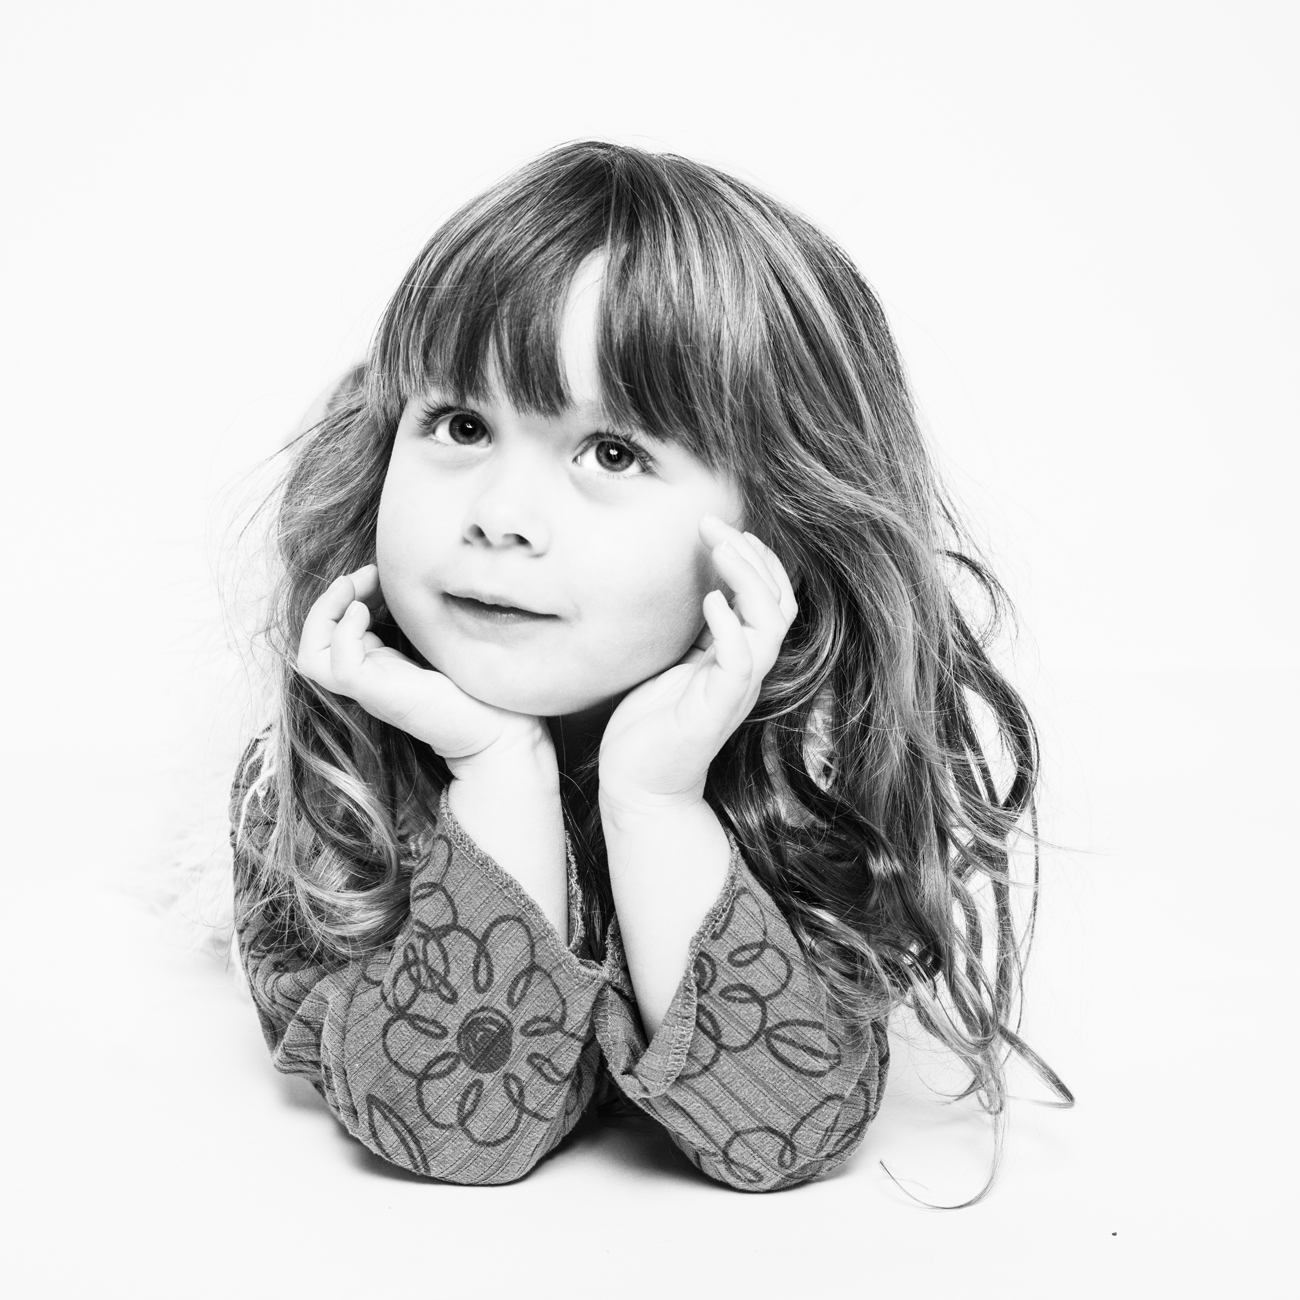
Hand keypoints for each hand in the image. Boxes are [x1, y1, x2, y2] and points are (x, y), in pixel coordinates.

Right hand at [296, 565, 550, 773]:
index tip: (376, 574)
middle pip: (313, 644)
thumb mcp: (437, 641)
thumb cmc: (477, 686)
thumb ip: (416, 621)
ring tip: (355, 589)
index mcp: (378, 666)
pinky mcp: (382, 695)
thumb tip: (405, 582)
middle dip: (329, 600)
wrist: (500, 729)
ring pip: (313, 657)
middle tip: (363, 574)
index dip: (346, 597)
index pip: (333, 632)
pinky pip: (341, 667)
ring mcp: (372, 688)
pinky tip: (366, 611)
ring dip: (326, 614)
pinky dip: (345, 633)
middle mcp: (368, 678)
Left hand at [598, 517, 797, 812]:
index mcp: (740, 657)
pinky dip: (730, 627)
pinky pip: (740, 661)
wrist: (638, 786)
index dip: (757, 559)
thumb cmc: (651, 726)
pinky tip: (709, 602)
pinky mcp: (715, 710)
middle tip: (714, 524)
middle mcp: (747, 671)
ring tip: (719, 550)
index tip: (722, 527)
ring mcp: (735, 690)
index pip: (772, 598)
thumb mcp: (675, 664)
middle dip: (752, 556)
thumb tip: (696, 586)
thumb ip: (694, 633)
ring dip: (746, 580)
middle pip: (779, 601)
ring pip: (768, 624)